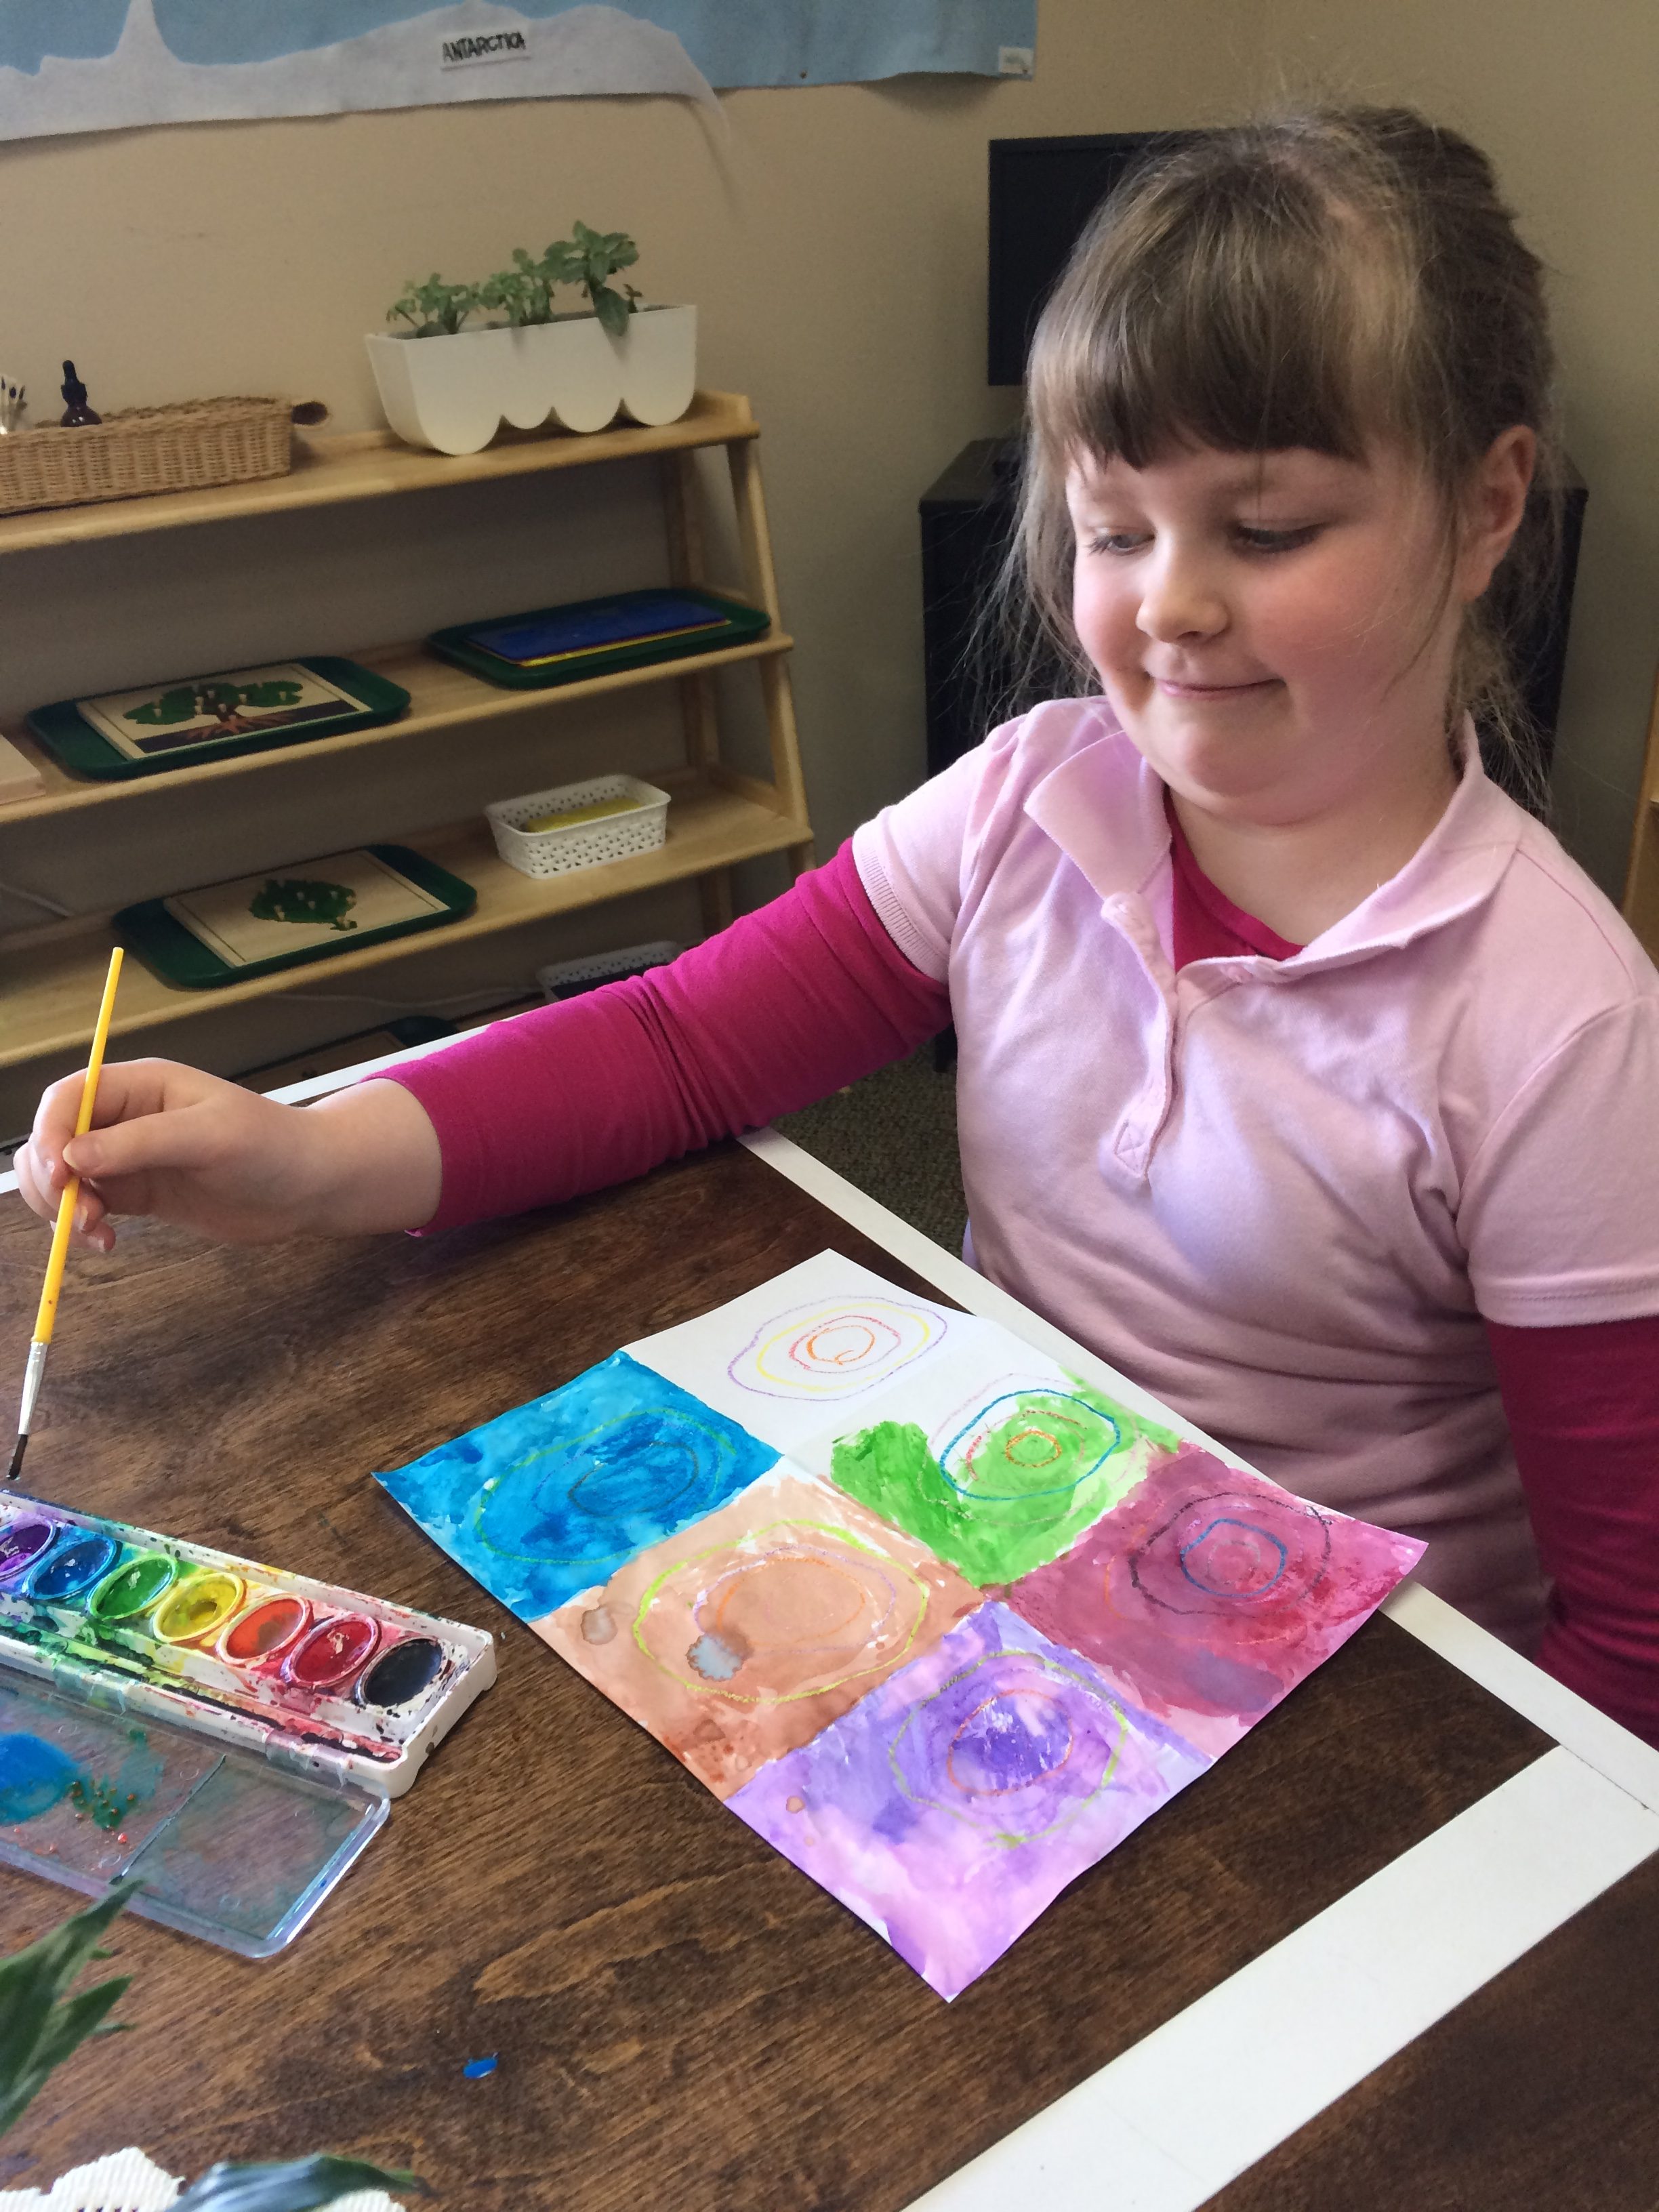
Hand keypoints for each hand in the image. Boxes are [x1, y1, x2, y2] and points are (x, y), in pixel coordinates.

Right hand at [14, 1059, 442, 1250]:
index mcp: (142, 1085)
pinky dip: (84, 1226)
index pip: (69, 1097)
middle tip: (74, 1212)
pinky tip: (106, 1241)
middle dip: (51, 1176)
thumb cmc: (272, 1145)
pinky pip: (90, 1206)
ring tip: (94, 1230)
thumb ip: (140, 1143)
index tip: (58, 1172)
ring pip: (66, 1177)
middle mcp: (128, 1118)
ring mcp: (132, 1157)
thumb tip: (73, 1154)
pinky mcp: (141, 1194)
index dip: (50, 1131)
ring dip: (63, 1206)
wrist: (311, 1185)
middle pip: (55, 1138)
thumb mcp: (209, 1136)